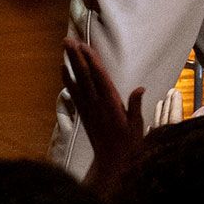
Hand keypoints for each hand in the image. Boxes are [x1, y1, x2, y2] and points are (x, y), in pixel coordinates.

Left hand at [64, 37, 146, 190]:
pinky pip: (74, 93)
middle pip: (85, 76)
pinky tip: (63, 68)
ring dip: (71, 63)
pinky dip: (68, 80)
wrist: (111, 163)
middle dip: (77, 56)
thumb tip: (140, 88)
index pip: (100, 78)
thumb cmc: (129, 145)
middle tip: (68, 39)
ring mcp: (88, 108)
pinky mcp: (83, 113)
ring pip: (78, 81)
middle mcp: (97, 104)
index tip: (85, 46)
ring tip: (65, 46)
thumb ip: (136, 107)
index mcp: (111, 105)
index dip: (92, 61)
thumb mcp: (137, 127)